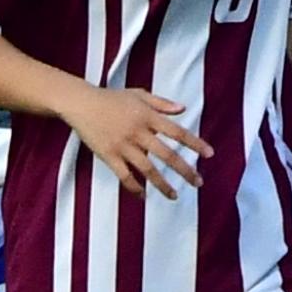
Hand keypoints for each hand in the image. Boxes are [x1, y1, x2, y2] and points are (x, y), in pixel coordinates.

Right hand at [61, 82, 198, 193]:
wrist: (81, 103)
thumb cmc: (111, 98)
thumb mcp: (138, 95)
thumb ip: (161, 103)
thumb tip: (183, 109)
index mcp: (147, 117)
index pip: (177, 132)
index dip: (195, 143)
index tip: (210, 154)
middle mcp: (138, 132)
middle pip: (167, 155)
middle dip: (185, 170)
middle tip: (199, 182)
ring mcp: (123, 145)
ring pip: (148, 169)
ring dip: (163, 185)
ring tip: (175, 196)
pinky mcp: (108, 155)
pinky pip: (125, 176)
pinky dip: (135, 187)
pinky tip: (144, 196)